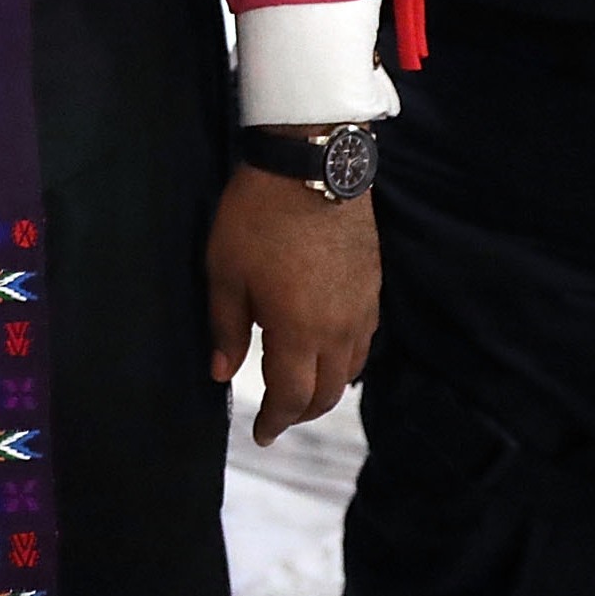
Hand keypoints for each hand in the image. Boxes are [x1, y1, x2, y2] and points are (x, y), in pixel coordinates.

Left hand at [206, 163, 379, 442]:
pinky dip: (347, 357)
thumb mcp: (225, 271)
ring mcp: (362, 306)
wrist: (311, 161)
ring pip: (351, 368)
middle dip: (301, 411)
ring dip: (327, 386)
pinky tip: (328, 347)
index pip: (292, 398)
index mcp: (298, 332)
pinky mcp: (374, 284)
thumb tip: (220, 372)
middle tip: (279, 415)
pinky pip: (365, 338)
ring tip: (302, 386)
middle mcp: (338, 329)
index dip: (275, 421)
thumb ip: (225, 328)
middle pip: (328, 392)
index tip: (261, 434)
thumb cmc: (259, 214)